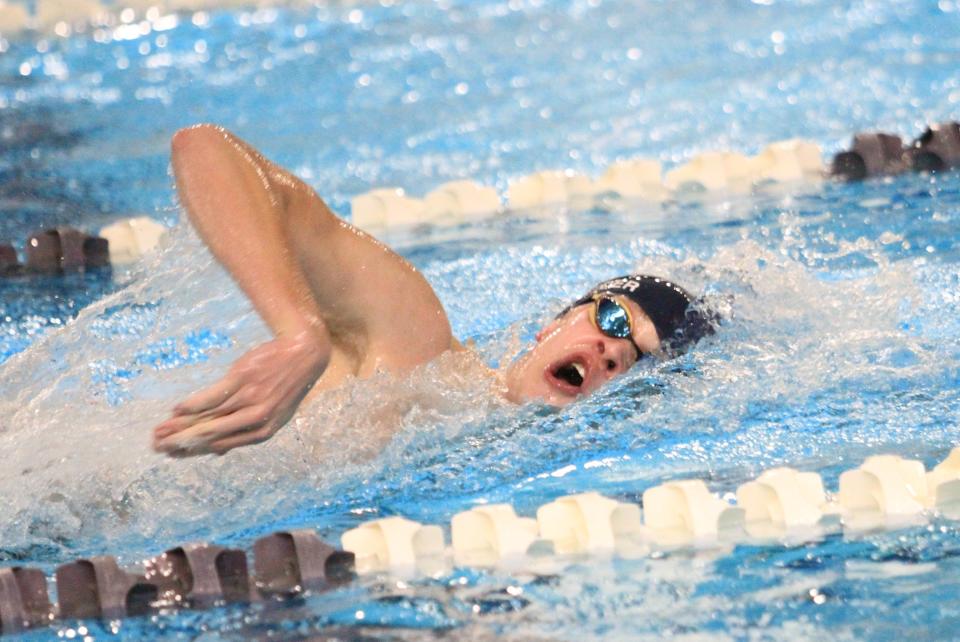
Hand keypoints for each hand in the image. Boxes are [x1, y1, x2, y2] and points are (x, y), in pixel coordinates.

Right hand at [152, 330, 329, 455]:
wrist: (304, 352)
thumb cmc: (284, 384)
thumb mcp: (273, 415)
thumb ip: (245, 432)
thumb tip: (218, 452)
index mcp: (262, 432)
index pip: (219, 445)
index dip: (192, 451)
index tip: (171, 454)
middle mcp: (255, 419)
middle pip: (209, 435)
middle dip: (180, 442)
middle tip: (156, 446)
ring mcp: (249, 399)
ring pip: (208, 418)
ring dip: (180, 426)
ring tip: (159, 430)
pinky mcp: (242, 379)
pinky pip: (212, 397)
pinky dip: (193, 404)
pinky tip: (177, 410)